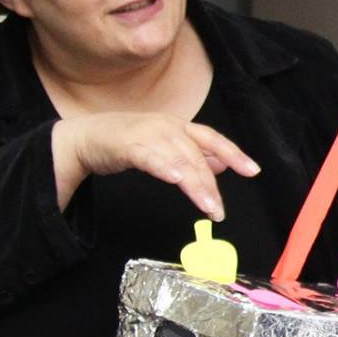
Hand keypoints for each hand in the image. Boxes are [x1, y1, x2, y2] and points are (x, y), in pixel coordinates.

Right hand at [53, 113, 259, 218]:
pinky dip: (164, 167)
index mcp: (179, 126)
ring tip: (207, 206)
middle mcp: (167, 126)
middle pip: (197, 155)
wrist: (85, 136)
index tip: (253, 171)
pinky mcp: (126, 144)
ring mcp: (147, 133)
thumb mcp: (165, 145)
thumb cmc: (127, 142)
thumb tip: (222, 164)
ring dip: (195, 184)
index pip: (213, 139)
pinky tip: (176, 179)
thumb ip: (192, 154)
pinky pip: (149, 156)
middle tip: (219, 210)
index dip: (234, 153)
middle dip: (210, 184)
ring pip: (178, 159)